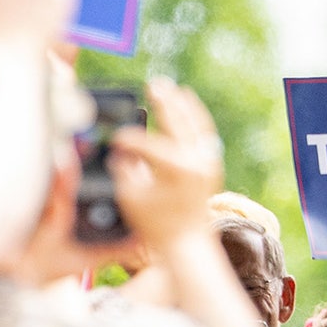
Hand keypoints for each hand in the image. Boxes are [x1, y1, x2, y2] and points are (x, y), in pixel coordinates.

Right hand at [109, 79, 223, 249]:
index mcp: (176, 169)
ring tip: (168, 87)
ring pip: (194, 123)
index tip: (115, 139)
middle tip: (152, 85)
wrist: (187, 241)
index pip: (147, 145)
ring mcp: (207, 161)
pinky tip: (186, 99)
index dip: (128, 140)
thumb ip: (124, 169)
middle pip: (177, 123)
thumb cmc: (155, 224)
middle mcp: (196, 161)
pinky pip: (205, 131)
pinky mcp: (212, 163)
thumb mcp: (130, 198)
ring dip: (180, 103)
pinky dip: (195, 114)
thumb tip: (121, 150)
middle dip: (162, 102)